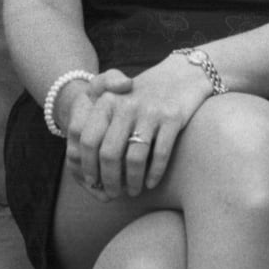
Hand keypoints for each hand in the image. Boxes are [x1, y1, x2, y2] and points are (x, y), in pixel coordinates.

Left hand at [65, 57, 215, 199]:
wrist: (182, 75)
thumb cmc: (144, 96)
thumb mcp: (116, 98)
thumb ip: (96, 124)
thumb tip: (86, 162)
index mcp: (106, 101)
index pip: (88, 140)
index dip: (88, 165)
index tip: (92, 181)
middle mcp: (126, 105)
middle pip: (109, 153)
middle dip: (110, 180)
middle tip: (114, 193)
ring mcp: (150, 111)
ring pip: (135, 158)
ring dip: (133, 182)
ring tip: (134, 192)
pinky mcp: (173, 117)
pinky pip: (160, 154)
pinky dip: (154, 174)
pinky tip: (151, 183)